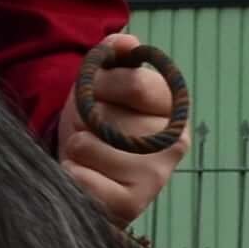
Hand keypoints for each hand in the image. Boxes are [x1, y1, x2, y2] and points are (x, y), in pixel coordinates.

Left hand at [62, 29, 188, 215]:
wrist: (88, 167)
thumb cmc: (97, 119)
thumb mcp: (101, 80)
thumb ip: (113, 54)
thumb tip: (126, 42)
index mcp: (173, 106)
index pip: (132, 83)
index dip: (99, 83)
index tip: (94, 89)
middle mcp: (176, 142)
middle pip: (106, 117)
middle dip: (85, 118)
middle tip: (92, 128)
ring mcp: (156, 177)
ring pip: (89, 147)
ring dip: (76, 146)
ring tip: (88, 153)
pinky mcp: (132, 205)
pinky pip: (83, 180)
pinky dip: (72, 173)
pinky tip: (85, 174)